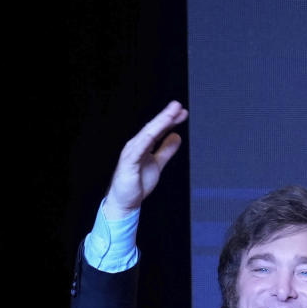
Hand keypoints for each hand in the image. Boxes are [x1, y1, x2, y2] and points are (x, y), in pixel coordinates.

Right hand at [102, 101, 188, 219]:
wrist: (124, 201)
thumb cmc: (137, 183)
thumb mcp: (157, 163)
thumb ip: (166, 150)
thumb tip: (176, 137)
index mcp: (144, 145)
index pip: (158, 129)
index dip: (170, 120)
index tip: (182, 112)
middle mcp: (137, 145)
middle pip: (152, 128)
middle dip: (165, 116)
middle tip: (178, 106)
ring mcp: (131, 153)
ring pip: (146, 135)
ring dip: (158, 124)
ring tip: (170, 115)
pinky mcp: (128, 163)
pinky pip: (137, 150)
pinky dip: (145, 141)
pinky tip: (153, 133)